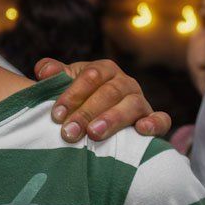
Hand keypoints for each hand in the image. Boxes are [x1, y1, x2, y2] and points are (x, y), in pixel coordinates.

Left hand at [34, 58, 170, 142]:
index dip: (72, 94)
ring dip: (112, 119)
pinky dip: (154, 123)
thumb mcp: (65, 83)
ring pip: (132, 106)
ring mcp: (140, 100)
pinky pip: (161, 119)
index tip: (56, 115)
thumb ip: (53, 74)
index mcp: (104, 70)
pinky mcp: (152, 119)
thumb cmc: (79, 98)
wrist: (98, 114)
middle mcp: (124, 82)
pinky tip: (141, 131)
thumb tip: (43, 71)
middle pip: (109, 93)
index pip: (90, 76)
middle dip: (86, 112)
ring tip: (94, 134)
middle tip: (69, 132)